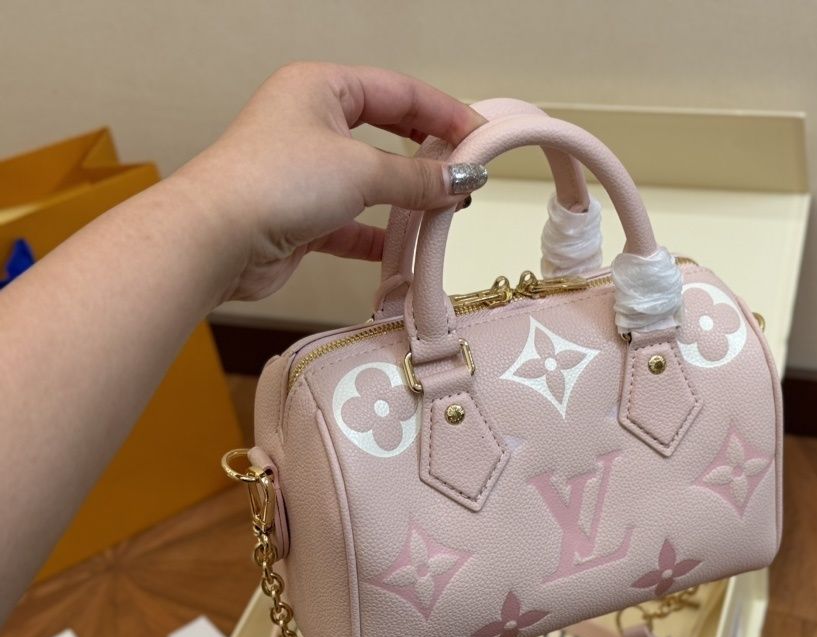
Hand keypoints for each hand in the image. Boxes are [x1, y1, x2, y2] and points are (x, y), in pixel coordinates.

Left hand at [174, 62, 487, 302]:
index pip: (400, 92)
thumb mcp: (362, 171)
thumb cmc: (274, 183)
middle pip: (386, 133)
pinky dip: (379, 235)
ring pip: (370, 180)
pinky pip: (352, 221)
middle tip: (466, 174)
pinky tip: (405, 248)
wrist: (215, 240)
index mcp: (321, 88)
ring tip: (444, 212)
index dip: (445, 113)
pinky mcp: (300, 215)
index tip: (481, 138)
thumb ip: (419, 178)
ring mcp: (304, 170)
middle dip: (428, 156)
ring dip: (406, 198)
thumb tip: (464, 179)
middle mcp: (310, 122)